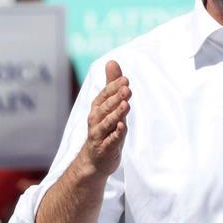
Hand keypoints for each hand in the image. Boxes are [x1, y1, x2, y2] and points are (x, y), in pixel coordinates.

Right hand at [76, 61, 129, 178]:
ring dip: (116, 113)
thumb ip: (112, 85)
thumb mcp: (110, 107)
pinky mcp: (105, 149)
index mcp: (97, 109)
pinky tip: (122, 126)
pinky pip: (111, 140)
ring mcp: (99, 135)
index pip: (104, 95)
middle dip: (116, 97)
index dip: (114, 87)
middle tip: (127, 88)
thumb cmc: (105, 130)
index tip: (125, 79)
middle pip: (105, 107)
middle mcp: (96, 120)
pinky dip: (116, 133)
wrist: (95, 160)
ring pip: (107, 123)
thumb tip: (112, 61)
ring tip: (126, 104)